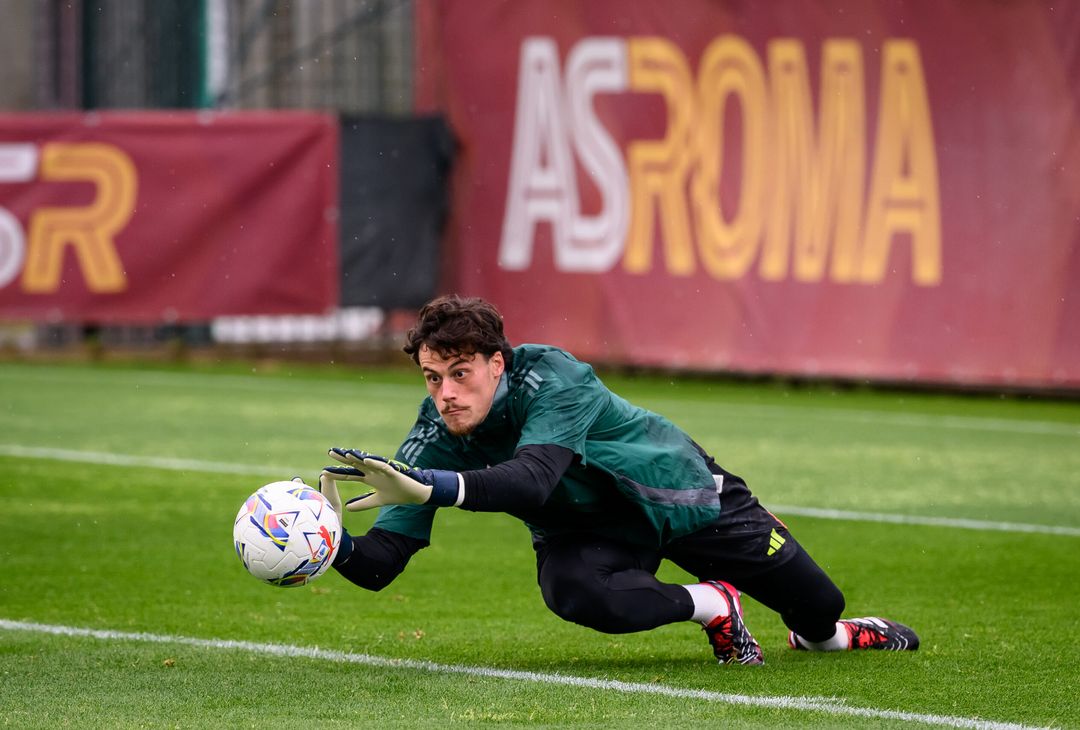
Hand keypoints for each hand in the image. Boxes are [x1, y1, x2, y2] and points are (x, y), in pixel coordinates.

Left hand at [323, 448, 460, 510]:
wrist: (415, 494)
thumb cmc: (397, 494)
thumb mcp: (377, 501)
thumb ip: (363, 503)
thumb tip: (347, 508)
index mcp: (369, 478)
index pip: (350, 474)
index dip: (338, 473)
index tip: (324, 472)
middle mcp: (374, 472)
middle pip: (355, 464)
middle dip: (343, 459)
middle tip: (330, 452)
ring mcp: (383, 470)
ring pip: (367, 462)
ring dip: (357, 457)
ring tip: (345, 453)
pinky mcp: (393, 471)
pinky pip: (382, 466)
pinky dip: (374, 463)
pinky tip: (365, 460)